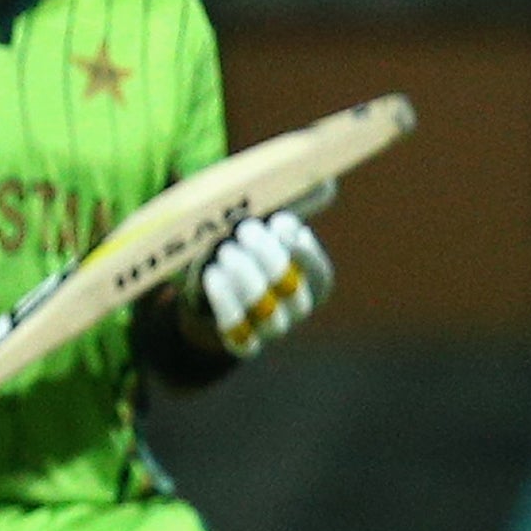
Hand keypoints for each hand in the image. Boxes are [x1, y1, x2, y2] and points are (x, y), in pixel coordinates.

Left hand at [190, 210, 335, 356]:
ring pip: (264, 306)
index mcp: (311, 282)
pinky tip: (212, 274)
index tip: (280, 223)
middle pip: (289, 285)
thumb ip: (279, 210)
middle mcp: (296, 308)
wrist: (213, 296)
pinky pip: (238, 329)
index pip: (318, 271)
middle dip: (266, 254)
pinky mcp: (243, 342)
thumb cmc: (241, 250)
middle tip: (244, 229)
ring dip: (243, 274)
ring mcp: (271, 329)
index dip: (302, 249)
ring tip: (224, 250)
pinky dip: (225, 300)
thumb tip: (315, 187)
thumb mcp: (260, 228)